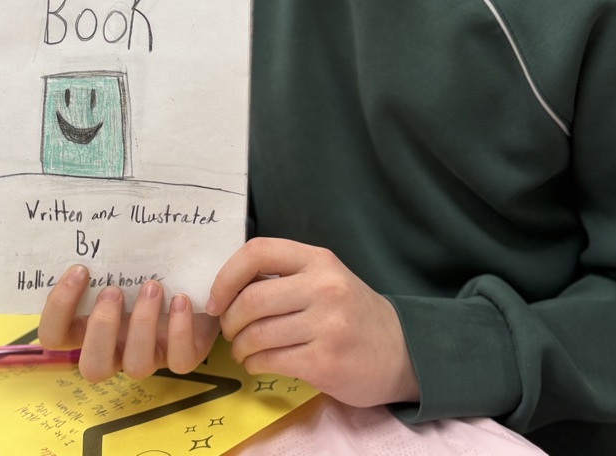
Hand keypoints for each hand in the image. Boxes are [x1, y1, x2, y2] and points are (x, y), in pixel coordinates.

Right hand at [38, 265, 218, 381]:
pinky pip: (179, 360)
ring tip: (152, 286)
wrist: (195, 276)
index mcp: (89, 326)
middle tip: (115, 289)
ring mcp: (150, 355)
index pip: (54, 335)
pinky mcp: (184, 355)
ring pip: (136, 366)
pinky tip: (181, 298)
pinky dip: (179, 329)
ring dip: (142, 324)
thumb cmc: (148, 264)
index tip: (80, 270)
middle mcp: (116, 348)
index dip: (59, 309)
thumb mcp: (125, 258)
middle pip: (92, 367)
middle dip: (102, 327)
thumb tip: (88, 219)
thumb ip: (104, 252)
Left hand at [206, 237, 419, 407]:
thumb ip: (285, 275)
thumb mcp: (325, 278)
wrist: (399, 350)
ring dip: (239, 347)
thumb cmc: (351, 312)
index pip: (258, 251)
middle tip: (230, 331)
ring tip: (243, 350)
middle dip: (228, 320)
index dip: (226, 275)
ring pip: (257, 334)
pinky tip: (258, 363)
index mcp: (318, 259)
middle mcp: (323, 286)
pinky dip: (254, 364)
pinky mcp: (325, 361)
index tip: (215, 300)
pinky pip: (270, 360)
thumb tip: (229, 284)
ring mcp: (326, 324)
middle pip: (251, 299)